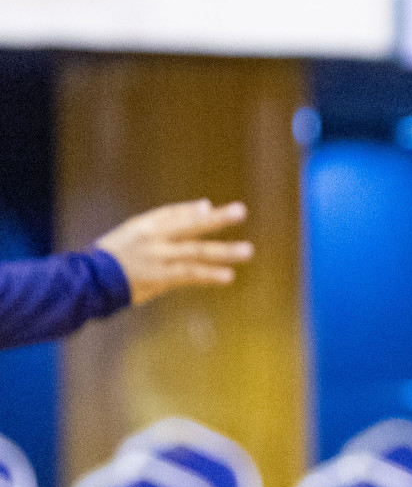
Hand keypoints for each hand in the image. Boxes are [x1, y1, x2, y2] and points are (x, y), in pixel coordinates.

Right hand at [94, 199, 253, 304]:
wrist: (88, 282)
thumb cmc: (114, 257)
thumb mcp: (133, 232)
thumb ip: (168, 219)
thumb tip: (205, 204)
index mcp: (144, 225)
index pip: (172, 213)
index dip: (192, 211)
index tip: (210, 207)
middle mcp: (152, 238)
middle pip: (189, 225)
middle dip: (216, 218)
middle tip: (240, 211)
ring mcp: (157, 257)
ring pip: (195, 251)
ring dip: (223, 251)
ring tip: (247, 251)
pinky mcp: (159, 277)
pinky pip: (188, 274)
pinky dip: (208, 275)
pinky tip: (228, 276)